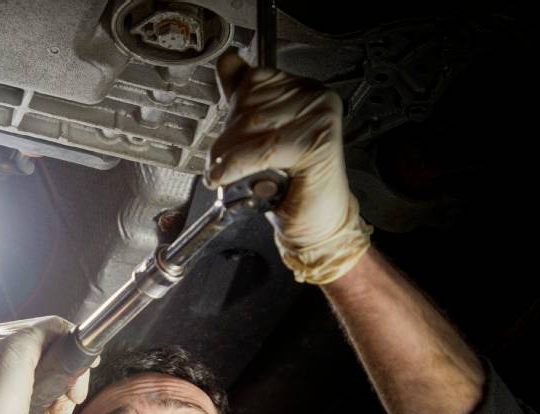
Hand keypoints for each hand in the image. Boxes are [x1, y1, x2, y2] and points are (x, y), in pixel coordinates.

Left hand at [203, 52, 373, 284]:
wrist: (317, 226)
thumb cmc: (292, 187)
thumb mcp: (262, 135)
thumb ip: (247, 98)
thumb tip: (229, 62)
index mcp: (306, 89)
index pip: (255, 80)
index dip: (232, 111)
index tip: (226, 137)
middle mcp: (316, 98)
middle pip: (249, 105)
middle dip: (227, 139)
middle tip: (220, 163)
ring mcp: (319, 119)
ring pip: (251, 128)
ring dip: (228, 155)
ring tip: (224, 173)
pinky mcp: (316, 144)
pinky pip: (261, 150)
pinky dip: (237, 166)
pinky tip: (226, 177)